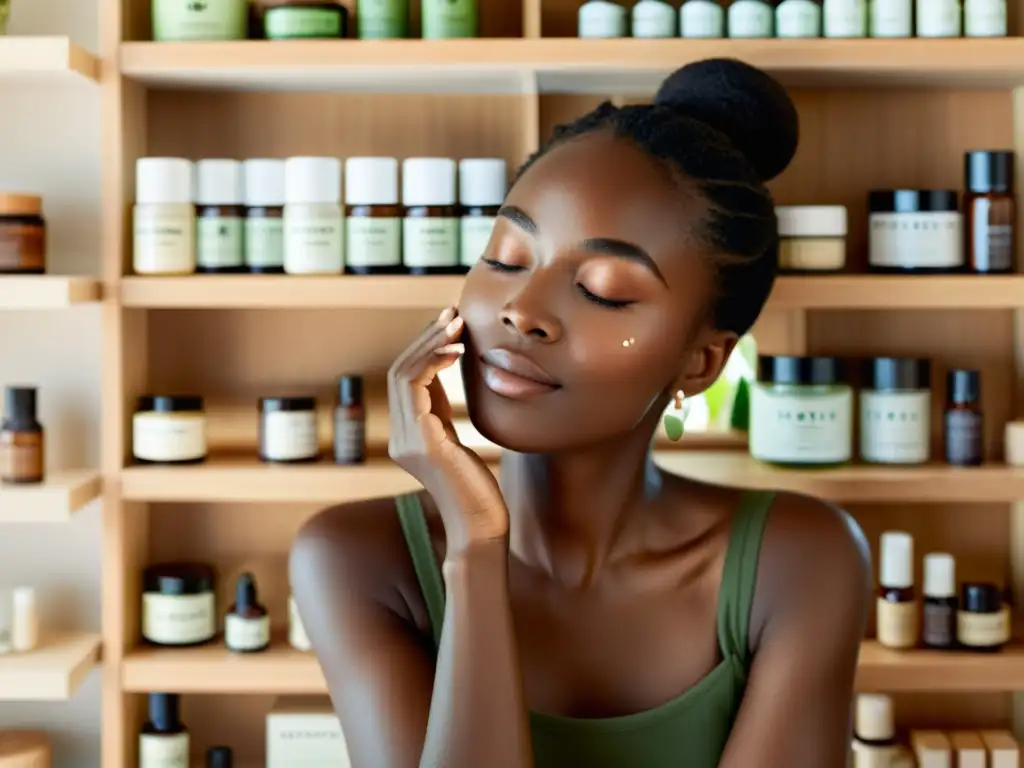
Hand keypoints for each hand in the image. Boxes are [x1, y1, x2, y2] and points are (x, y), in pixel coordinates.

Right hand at [388, 306, 509, 554]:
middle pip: (400, 370)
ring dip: (430, 343)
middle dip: (426, 338)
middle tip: (452, 314)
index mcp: (407, 436)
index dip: (425, 348)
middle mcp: (400, 437)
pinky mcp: (422, 443)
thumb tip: (445, 375)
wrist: (481, 528)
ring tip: (456, 325)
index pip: (406, 380)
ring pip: (404, 373)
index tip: (451, 327)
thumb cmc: (478, 490)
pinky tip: (458, 352)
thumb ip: (443, 414)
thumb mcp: (458, 442)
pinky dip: (434, 362)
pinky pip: (416, 387)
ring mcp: (407, 440)